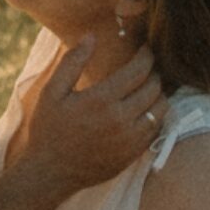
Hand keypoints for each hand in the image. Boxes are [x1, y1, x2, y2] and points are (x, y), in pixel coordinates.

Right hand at [21, 37, 163, 192]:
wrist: (50, 173)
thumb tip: (91, 36)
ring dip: (158, 94)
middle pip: (154, 88)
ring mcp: (130, 140)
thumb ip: (72, 62)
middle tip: (148, 67)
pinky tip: (145, 109)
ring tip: (148, 87)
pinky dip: (156, 115)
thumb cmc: (49, 129)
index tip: (146, 49)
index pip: (139, 70)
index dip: (147, 56)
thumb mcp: (52, 92)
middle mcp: (120, 119)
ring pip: (161, 109)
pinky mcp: (133, 154)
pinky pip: (157, 129)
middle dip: (154, 73)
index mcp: (101, 100)